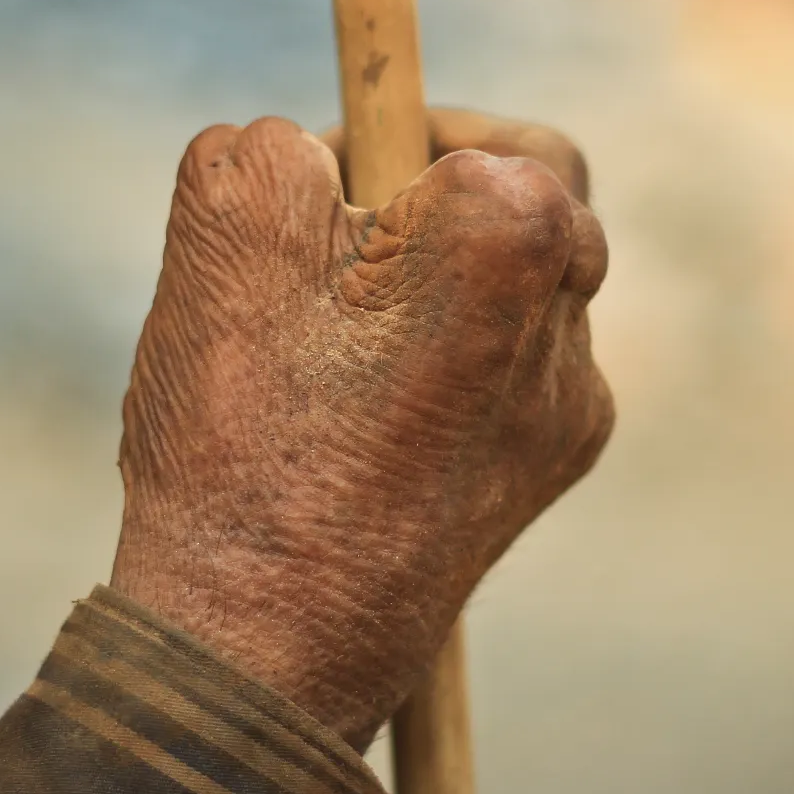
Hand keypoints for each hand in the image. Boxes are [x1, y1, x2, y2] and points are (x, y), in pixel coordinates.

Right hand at [110, 109, 612, 749]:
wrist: (262, 651)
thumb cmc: (241, 439)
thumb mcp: (222, 235)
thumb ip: (270, 145)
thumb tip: (313, 156)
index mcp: (517, 237)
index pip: (493, 142)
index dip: (398, 141)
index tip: (334, 180)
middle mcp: (570, 325)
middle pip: (521, 214)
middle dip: (424, 216)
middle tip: (329, 254)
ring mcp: (564, 415)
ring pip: (508, 302)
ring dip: (424, 299)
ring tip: (321, 357)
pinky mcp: (536, 481)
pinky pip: (498, 384)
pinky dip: (432, 378)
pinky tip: (347, 428)